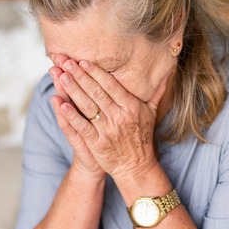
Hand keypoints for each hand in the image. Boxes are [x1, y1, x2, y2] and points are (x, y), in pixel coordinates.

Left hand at [52, 57, 168, 180]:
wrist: (137, 166)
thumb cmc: (142, 137)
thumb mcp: (152, 112)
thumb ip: (156, 91)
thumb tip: (167, 72)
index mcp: (131, 106)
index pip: (110, 85)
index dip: (95, 72)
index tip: (83, 61)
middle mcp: (119, 116)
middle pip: (96, 92)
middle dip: (79, 76)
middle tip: (66, 62)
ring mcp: (108, 130)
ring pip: (87, 106)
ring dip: (73, 90)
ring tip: (61, 75)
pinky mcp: (98, 143)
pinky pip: (82, 126)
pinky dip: (71, 115)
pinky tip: (61, 104)